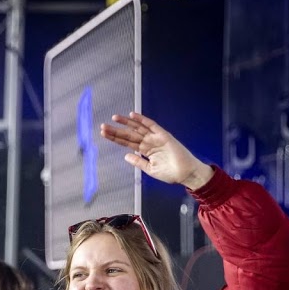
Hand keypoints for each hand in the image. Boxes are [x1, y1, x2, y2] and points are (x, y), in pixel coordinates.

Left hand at [99, 112, 213, 190]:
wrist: (186, 174)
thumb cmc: (171, 173)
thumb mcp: (150, 169)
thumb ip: (138, 162)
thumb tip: (126, 155)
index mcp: (145, 151)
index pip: (127, 142)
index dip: (115, 138)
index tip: (103, 134)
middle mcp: (149, 142)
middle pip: (129, 135)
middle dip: (116, 131)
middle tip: (103, 127)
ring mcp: (155, 138)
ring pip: (138, 128)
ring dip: (126, 123)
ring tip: (114, 118)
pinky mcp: (163, 135)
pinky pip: (152, 125)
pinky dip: (142, 120)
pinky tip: (133, 115)